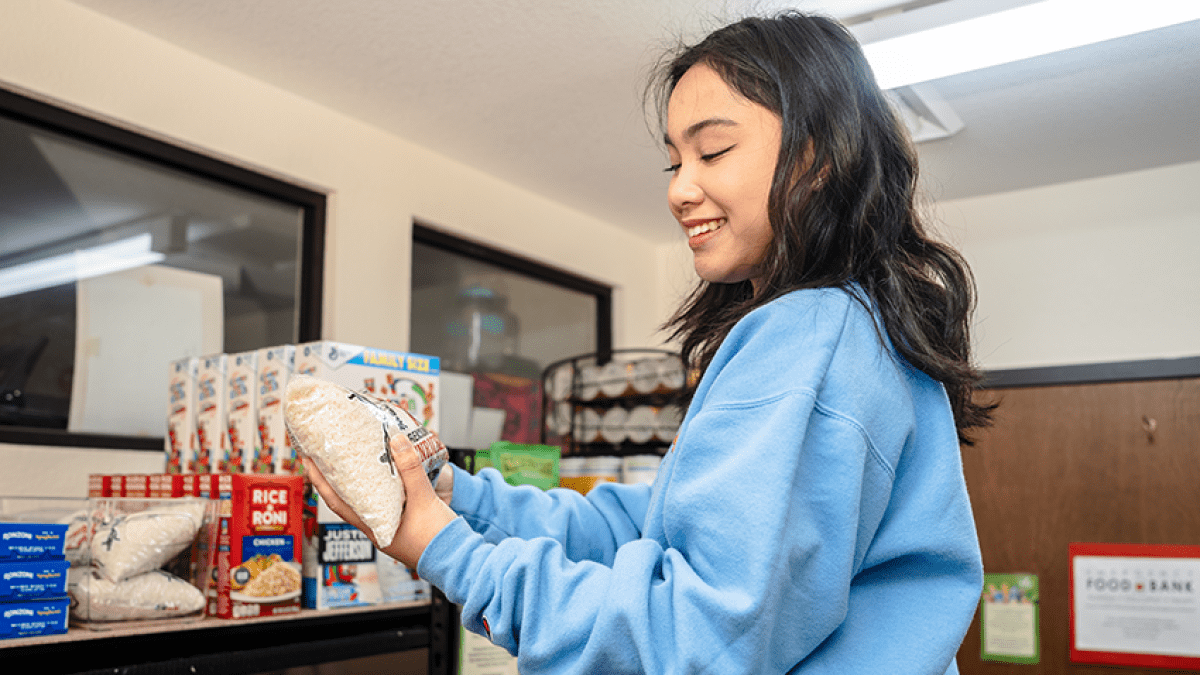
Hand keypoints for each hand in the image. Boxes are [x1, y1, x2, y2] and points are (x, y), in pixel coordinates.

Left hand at [303, 436, 457, 568]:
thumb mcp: (423, 499)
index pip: (337, 502)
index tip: (308, 461)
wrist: (460, 560)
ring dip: (358, 481)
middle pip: (349, 499)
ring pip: (367, 500)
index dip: (320, 481)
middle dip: (336, 476)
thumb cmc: (439, 540)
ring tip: (354, 458)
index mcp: (375, 528)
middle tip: (327, 453)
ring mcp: (391, 527)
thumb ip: (410, 469)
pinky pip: (385, 501)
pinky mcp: (405, 524)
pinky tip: (386, 474)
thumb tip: (395, 440)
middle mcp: (378, 528)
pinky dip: (381, 486)